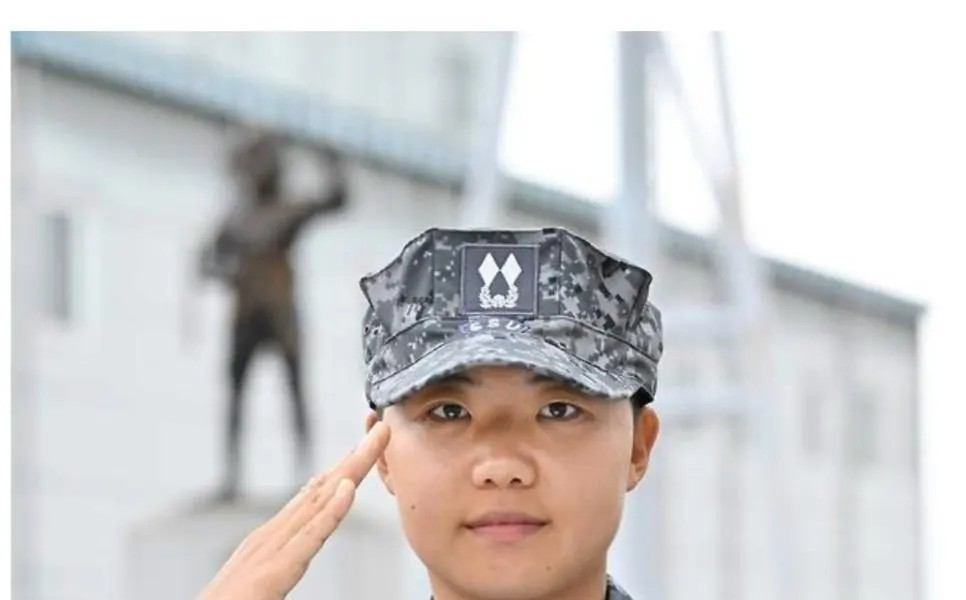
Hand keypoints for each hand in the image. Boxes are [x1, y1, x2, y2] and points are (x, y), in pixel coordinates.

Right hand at [198, 422, 390, 599]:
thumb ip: (280, 566)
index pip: (314, 498)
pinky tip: (348, 490)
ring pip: (320, 502)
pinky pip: (309, 538)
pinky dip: (331, 511)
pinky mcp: (275, 573)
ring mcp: (272, 551)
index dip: (342, 470)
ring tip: (376, 440)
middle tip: (381, 428)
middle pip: (322, 489)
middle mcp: (272, 536)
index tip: (364, 446)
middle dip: (354, 457)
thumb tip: (293, 556)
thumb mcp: (261, 584)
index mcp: (272, 540)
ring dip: (352, 469)